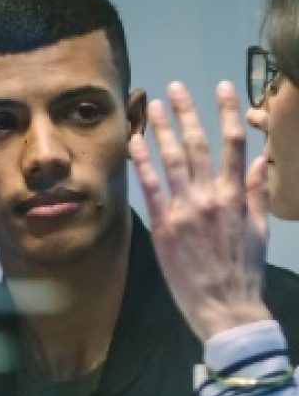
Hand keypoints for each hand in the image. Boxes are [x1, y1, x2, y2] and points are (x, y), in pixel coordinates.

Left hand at [130, 80, 273, 341]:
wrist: (225, 307)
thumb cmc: (242, 271)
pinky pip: (151, 188)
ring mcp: (186, 211)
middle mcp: (212, 198)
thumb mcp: (258, 230)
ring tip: (152, 106)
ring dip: (161, 130)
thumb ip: (257, 193)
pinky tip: (134, 142)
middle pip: (199, 145)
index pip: (235, 144)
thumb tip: (261, 161)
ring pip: (173, 160)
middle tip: (175, 87)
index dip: (227, 112)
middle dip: (186, 113)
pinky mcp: (165, 227)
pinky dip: (143, 163)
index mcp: (237, 196)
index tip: (222, 87)